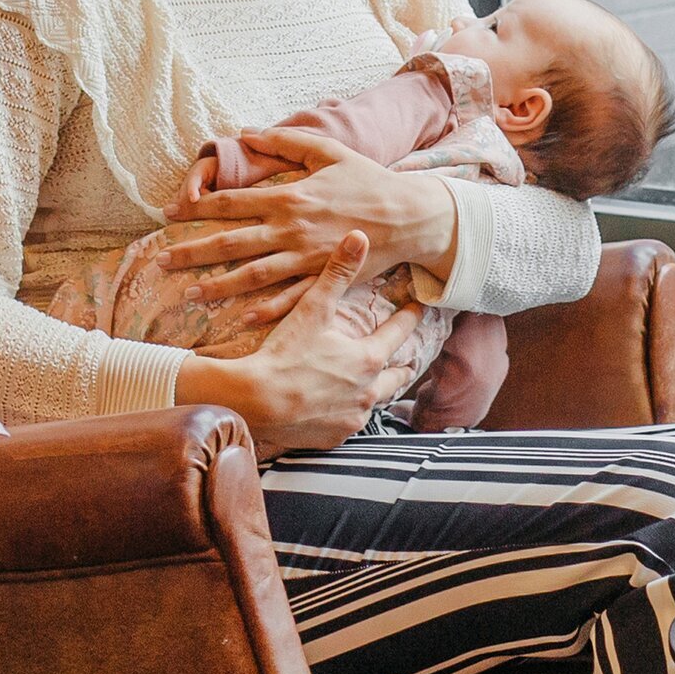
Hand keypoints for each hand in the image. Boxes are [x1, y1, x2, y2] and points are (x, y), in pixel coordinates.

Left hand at [158, 126, 457, 302]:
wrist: (409, 216)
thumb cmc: (368, 180)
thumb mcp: (328, 151)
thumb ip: (285, 142)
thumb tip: (247, 132)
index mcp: (289, 197)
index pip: (231, 202)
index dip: (197, 206)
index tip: (170, 212)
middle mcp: (291, 230)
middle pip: (231, 242)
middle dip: (193, 250)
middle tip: (162, 259)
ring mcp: (306, 259)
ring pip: (252, 275)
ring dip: (219, 285)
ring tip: (191, 292)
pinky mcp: (323, 280)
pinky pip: (288, 299)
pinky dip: (264, 311)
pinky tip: (240, 319)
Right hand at [176, 230, 425, 456]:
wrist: (254, 402)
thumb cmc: (283, 354)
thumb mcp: (312, 309)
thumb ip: (338, 273)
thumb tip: (359, 236)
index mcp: (369, 359)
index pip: (400, 332)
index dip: (411, 316)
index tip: (420, 307)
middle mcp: (368, 392)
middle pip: (397, 377)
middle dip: (404, 366)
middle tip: (409, 360)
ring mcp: (352, 418)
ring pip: (374, 403)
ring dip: (375, 392)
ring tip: (374, 385)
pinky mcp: (333, 437)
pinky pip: (349, 423)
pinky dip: (348, 413)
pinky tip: (340, 408)